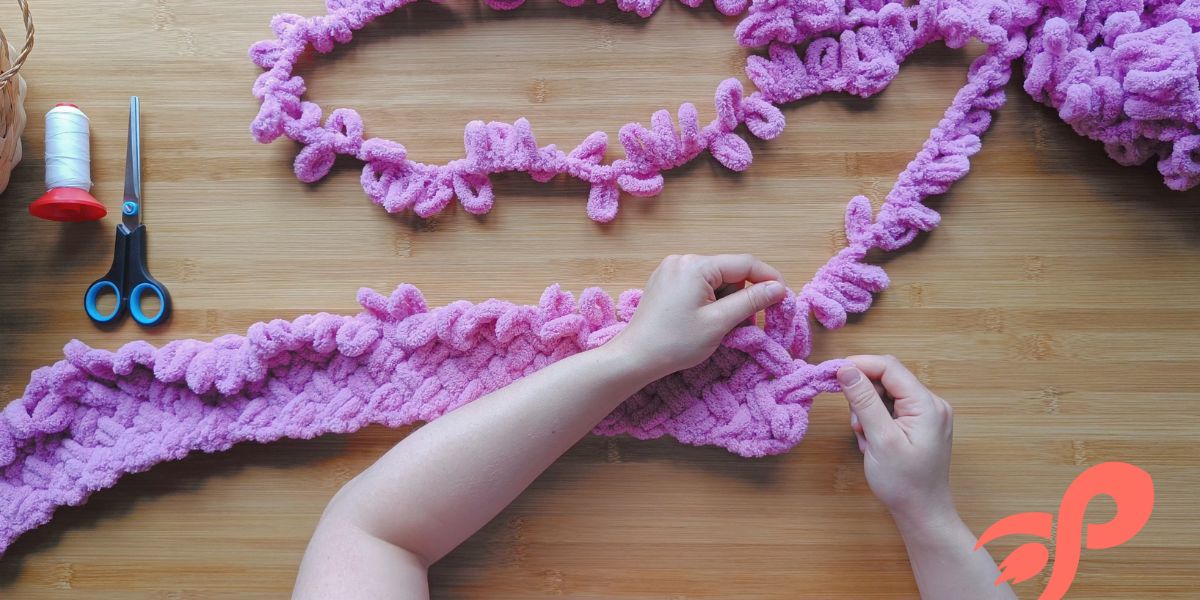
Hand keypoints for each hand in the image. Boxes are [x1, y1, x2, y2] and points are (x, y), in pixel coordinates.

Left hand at [609, 254, 787, 379]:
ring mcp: (670, 270)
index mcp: (696, 265)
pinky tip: (704, 321)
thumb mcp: (720, 322)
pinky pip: (698, 285)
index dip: (769, 279)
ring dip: (726, 301)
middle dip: (742, 296)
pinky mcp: (664, 282)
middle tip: (743, 325)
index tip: (783, 298)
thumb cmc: (675, 343)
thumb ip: (751, 301)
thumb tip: (778, 288)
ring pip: (714, 280)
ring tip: (719, 327)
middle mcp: (682, 260)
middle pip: (729, 272)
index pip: (745, 263)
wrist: (635, 358)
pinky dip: (709, 301)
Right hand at [838, 355, 955, 524]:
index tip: (832, 373)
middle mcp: (931, 404)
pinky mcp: (919, 425)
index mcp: (927, 404)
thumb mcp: (879, 439)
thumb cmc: (904, 483)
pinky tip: (874, 443)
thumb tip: (845, 369)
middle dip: (864, 396)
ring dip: (867, 412)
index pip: (889, 368)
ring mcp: (926, 415)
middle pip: (887, 379)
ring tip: (867, 440)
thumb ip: (863, 400)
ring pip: (885, 395)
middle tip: (857, 424)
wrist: (922, 514)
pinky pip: (890, 409)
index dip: (859, 365)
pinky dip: (875, 421)